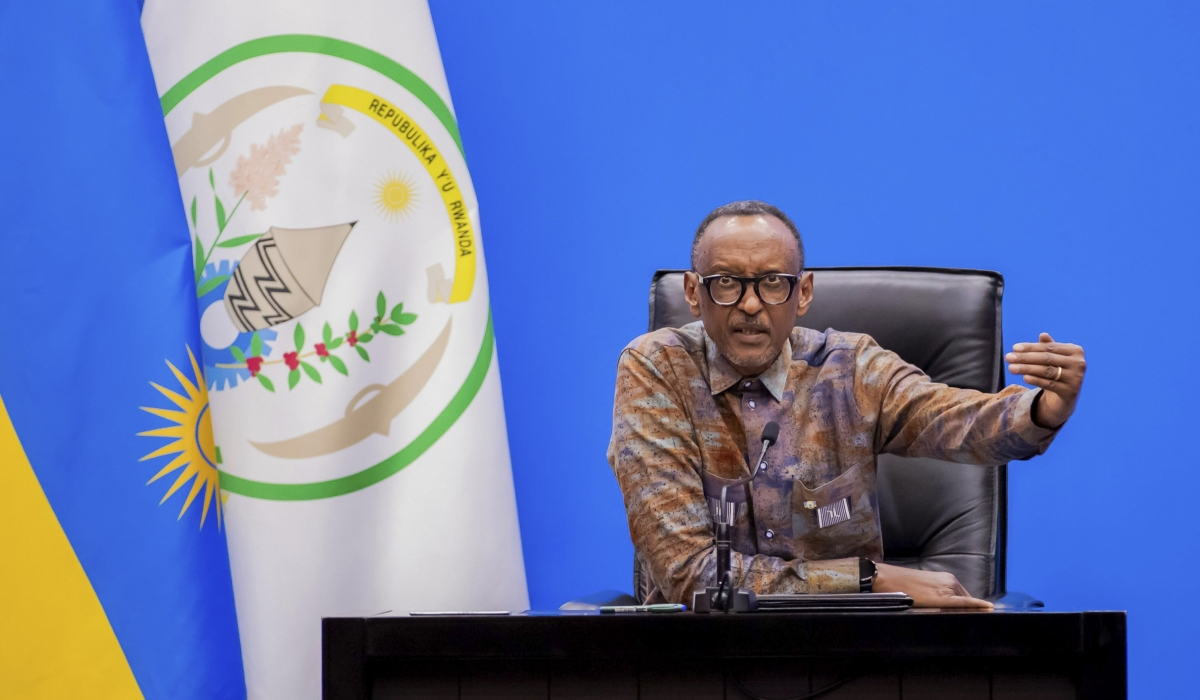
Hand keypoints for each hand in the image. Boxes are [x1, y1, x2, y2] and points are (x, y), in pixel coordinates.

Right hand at [872, 563, 992, 609]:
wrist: (888, 579)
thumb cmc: (902, 583)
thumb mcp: (925, 586)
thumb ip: (938, 593)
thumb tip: (944, 604)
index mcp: (945, 578)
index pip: (964, 595)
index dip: (974, 605)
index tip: (983, 611)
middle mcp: (950, 580)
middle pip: (967, 599)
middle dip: (974, 609)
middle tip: (980, 618)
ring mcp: (947, 587)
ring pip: (967, 602)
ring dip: (974, 610)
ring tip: (982, 617)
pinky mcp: (943, 597)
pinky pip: (964, 603)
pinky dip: (977, 605)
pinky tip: (987, 608)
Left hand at [1005, 333, 1086, 428]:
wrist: (1066, 395)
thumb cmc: (1058, 371)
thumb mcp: (1053, 358)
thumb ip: (1048, 347)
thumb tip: (1042, 335)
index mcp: (1075, 351)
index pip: (1049, 347)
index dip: (1030, 347)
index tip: (1014, 348)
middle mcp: (1079, 363)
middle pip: (1047, 358)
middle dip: (1025, 358)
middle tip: (1008, 357)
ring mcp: (1076, 378)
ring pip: (1047, 371)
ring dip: (1027, 369)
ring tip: (1011, 368)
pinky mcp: (1070, 391)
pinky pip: (1050, 384)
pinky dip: (1036, 380)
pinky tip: (1024, 377)